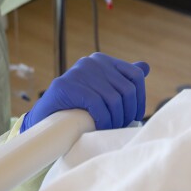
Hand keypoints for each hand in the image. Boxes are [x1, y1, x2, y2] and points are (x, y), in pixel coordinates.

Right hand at [20, 53, 149, 131]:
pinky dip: (103, 120)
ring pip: (114, 99)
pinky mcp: (67, 86)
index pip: (135, 74)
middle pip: (126, 89)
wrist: (44, 118)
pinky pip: (97, 104)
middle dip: (128, 113)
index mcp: (103, 60)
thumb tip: (145, 67)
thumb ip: (121, 78)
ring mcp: (78, 72)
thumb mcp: (102, 89)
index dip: (140, 97)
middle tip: (122, 127)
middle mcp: (92, 62)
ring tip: (112, 129)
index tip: (136, 115)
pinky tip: (101, 127)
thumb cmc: (77, 106)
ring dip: (116, 120)